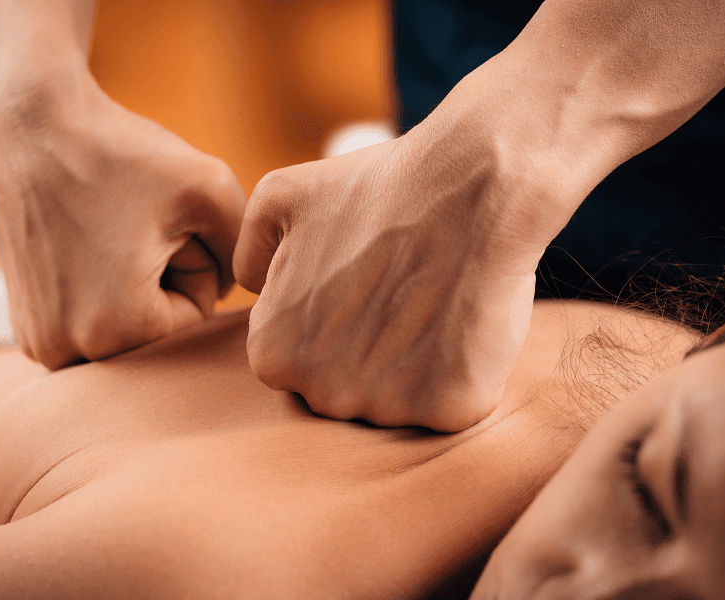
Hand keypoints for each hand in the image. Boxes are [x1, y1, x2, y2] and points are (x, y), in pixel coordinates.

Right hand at [0, 67, 244, 367]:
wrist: (36, 123)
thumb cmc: (125, 152)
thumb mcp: (213, 190)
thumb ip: (244, 250)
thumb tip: (233, 291)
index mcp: (119, 329)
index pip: (196, 314)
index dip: (194, 260)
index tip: (161, 221)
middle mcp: (69, 352)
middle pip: (161, 327)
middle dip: (164, 276)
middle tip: (132, 223)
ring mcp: (39, 342)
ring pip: (128, 325)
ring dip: (134, 283)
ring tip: (107, 233)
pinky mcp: (27, 326)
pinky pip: (94, 321)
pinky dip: (101, 287)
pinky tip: (85, 242)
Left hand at [233, 97, 549, 431]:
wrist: (475, 186)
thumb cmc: (379, 189)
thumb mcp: (281, 197)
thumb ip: (249, 253)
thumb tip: (253, 289)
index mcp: (273, 354)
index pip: (299, 360)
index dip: (337, 319)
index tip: (366, 283)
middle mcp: (321, 393)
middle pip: (348, 388)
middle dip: (373, 350)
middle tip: (403, 290)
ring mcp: (387, 408)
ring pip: (401, 401)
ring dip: (419, 364)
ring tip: (436, 300)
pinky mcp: (449, 410)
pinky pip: (453, 404)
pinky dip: (465, 371)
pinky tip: (467, 321)